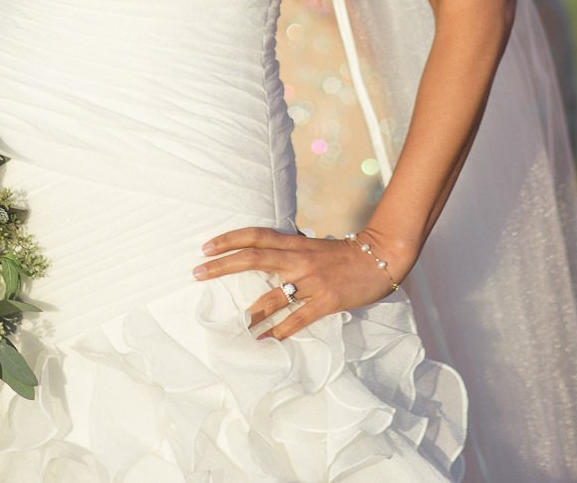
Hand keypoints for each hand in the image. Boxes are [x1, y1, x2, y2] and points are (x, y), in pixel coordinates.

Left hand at [194, 226, 415, 340]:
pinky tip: (265, 339)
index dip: (229, 239)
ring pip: (272, 296)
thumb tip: (264, 254)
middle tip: (196, 273)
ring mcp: (312, 281)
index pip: (256, 236)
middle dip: (222, 266)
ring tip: (235, 324)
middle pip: (253, 258)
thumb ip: (290, 250)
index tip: (205, 247)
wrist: (380, 258)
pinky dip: (279, 330)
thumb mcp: (313, 246)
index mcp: (295, 244)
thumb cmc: (344, 254)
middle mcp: (299, 259)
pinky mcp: (326, 301)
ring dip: (251, 312)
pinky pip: (297, 318)